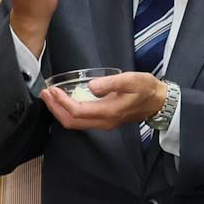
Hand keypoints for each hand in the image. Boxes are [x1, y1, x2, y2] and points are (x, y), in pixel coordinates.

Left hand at [42, 71, 166, 131]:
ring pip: (75, 123)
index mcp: (108, 112)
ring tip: (50, 97)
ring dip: (60, 111)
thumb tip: (91, 86)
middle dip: (55, 108)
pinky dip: (68, 112)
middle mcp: (104, 121)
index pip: (77, 111)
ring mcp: (104, 123)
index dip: (62, 102)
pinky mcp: (104, 120)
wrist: (159, 102)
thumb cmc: (146, 89)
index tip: (53, 89)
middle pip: (72, 122)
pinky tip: (64, 101)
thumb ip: (111, 83)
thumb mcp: (131, 80)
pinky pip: (81, 121)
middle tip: (45, 93)